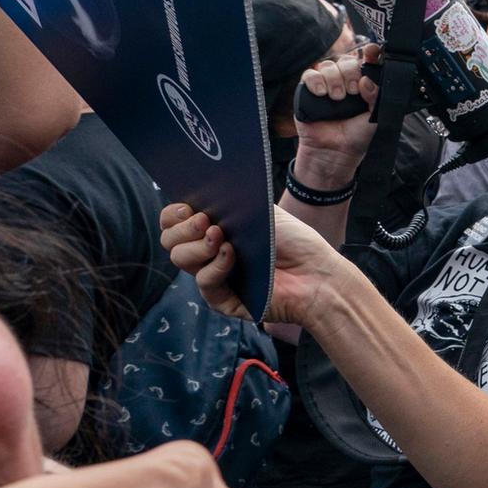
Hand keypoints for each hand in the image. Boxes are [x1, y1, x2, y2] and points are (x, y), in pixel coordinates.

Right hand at [162, 203, 351, 324]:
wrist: (317, 272)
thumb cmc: (294, 242)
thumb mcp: (262, 210)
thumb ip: (233, 199)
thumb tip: (205, 188)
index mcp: (213, 229)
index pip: (173, 221)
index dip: (173, 214)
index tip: (190, 207)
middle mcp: (208, 252)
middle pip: (170, 241)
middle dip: (183, 228)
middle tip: (206, 220)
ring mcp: (213, 276)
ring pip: (181, 259)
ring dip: (198, 245)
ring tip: (221, 236)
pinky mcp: (222, 299)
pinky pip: (204, 282)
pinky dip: (216, 266)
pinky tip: (232, 255)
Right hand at [292, 43, 380, 184]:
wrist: (335, 151)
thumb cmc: (356, 135)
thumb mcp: (375, 116)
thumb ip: (377, 97)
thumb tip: (366, 80)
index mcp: (362, 84)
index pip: (366, 62)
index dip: (370, 54)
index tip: (372, 52)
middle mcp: (344, 81)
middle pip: (346, 61)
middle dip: (350, 72)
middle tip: (351, 91)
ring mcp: (326, 85)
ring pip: (328, 65)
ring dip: (334, 79)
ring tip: (337, 98)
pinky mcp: (308, 91)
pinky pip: (309, 74)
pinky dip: (316, 81)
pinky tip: (322, 93)